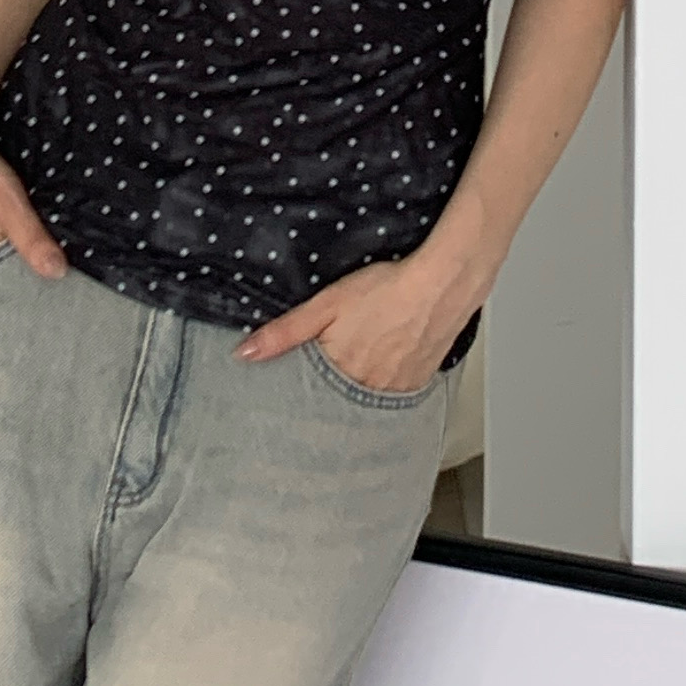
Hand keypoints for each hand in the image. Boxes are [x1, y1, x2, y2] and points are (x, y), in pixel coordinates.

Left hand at [237, 252, 474, 394]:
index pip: (310, 396)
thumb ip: (286, 332)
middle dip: (329, 394)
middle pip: (338, 401)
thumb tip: (244, 353)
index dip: (301, 391)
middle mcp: (367, 389)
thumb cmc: (386, 289)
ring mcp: (395, 390)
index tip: (294, 389)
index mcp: (340, 372)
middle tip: (329, 376)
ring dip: (356, 390)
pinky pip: (393, 395)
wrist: (441, 284)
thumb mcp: (326, 304)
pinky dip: (383, 385)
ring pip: (366, 400)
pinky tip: (382, 365)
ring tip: (356, 368)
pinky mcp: (417, 383)